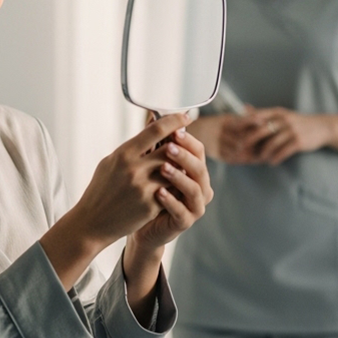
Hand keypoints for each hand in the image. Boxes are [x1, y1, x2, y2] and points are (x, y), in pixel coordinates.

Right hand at [72, 113, 196, 248]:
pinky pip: (171, 191)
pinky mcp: (150, 206)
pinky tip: (172, 188)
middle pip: (170, 149)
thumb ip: (133, 147)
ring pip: (175, 171)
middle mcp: (134, 169)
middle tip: (186, 144)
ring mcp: (143, 188)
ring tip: (178, 168)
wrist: (92, 222)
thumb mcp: (110, 162)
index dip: (175, 121)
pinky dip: (174, 188)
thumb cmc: (101, 190)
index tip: (185, 118)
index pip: (156, 130)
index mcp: (124, 154)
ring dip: (178, 168)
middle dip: (181, 146)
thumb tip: (152, 126)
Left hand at [130, 128, 212, 251]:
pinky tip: (159, 192)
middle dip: (185, 156)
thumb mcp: (148, 165)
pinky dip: (171, 201)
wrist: (137, 224)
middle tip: (170, 146)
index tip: (174, 129)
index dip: (187, 140)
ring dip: (179, 177)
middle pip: (199, 168)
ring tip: (163, 167)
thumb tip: (153, 114)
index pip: (197, 150)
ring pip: (195, 189)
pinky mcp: (184, 222)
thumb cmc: (145, 192)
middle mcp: (199, 187)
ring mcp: (194, 206)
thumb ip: (155, 143)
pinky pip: (182, 211)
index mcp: (193, 170)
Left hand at [224, 107, 331, 164]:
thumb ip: (263, 113)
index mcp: (277, 112)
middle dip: (248, 141)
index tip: (231, 131)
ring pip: (271, 143)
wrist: (321, 127)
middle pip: (261, 130)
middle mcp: (284, 120)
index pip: (256, 116)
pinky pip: (283, 151)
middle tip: (240, 149)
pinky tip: (271, 162)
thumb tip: (243, 107)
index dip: (242, 124)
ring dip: (262, 153)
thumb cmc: (297, 122)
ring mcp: (292, 130)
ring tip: (258, 159)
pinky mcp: (298, 141)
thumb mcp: (281, 114)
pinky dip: (275, 158)